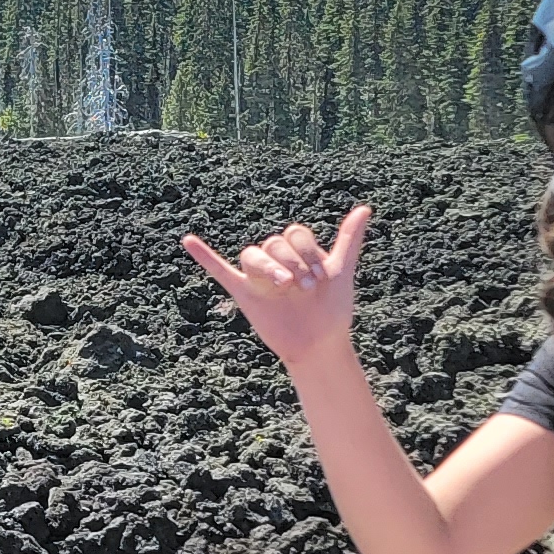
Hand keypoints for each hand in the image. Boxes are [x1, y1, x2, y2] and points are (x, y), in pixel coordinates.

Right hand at [180, 203, 371, 373]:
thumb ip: (349, 240)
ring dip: (269, 266)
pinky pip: (220, 270)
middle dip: (292, 262)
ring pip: (252, 254)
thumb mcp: (342, 271)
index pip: (294, 234)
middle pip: (274, 243)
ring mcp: (259, 277)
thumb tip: (365, 209)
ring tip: (284, 286)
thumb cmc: (332, 309)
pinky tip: (189, 241)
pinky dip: (204, 256)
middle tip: (304, 287)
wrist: (319, 344)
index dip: (307, 251)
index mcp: (298, 254)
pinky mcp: (245, 292)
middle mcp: (277, 261)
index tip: (321, 276)